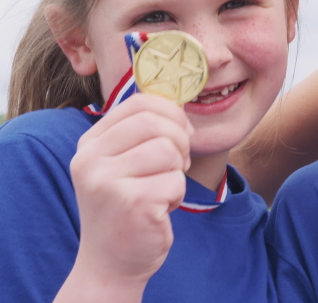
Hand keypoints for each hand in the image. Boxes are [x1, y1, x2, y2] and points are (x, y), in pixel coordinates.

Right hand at [64, 93, 191, 298]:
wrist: (112, 262)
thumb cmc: (127, 206)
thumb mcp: (124, 163)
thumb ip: (143, 132)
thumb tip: (180, 104)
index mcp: (90, 144)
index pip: (139, 103)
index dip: (171, 113)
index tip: (180, 133)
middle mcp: (90, 159)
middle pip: (156, 122)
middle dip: (180, 140)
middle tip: (178, 164)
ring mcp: (107, 182)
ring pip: (169, 150)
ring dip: (178, 171)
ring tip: (163, 190)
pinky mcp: (132, 203)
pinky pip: (176, 181)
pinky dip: (177, 195)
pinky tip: (160, 209)